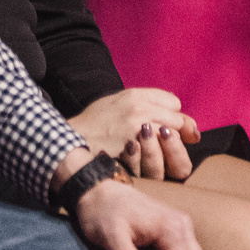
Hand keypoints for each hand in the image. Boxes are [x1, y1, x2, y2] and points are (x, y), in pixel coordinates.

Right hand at [69, 87, 198, 180]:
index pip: (174, 102)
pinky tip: (145, 155)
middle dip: (173, 129)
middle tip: (163, 139)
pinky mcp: (133, 146)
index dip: (171, 113)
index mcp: (136, 94)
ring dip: (167, 144)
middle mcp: (139, 107)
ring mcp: (137, 127)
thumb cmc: (95, 122)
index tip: (166, 123)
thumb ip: (145, 101)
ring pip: (171, 136)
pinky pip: (158, 151)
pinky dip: (155, 154)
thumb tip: (174, 107)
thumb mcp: (118, 101)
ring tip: (153, 147)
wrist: (73, 139)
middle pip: (176, 119)